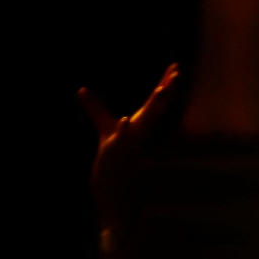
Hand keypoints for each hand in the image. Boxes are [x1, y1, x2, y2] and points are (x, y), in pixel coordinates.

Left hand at [77, 64, 179, 213]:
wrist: (114, 192)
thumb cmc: (112, 159)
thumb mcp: (103, 127)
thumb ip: (94, 107)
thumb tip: (81, 89)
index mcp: (141, 125)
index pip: (156, 102)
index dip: (166, 84)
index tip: (175, 67)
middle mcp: (140, 132)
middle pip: (156, 108)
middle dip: (166, 90)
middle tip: (177, 74)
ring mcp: (130, 143)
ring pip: (144, 123)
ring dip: (154, 107)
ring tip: (161, 89)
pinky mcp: (117, 153)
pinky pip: (122, 140)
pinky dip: (123, 130)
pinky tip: (124, 120)